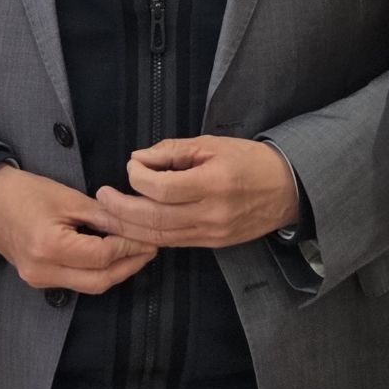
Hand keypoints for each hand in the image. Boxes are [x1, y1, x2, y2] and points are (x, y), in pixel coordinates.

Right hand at [0, 165, 156, 292]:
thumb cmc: (24, 192)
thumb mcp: (67, 197)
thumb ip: (102, 215)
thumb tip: (134, 225)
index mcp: (49, 246)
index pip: (102, 255)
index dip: (129, 246)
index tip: (149, 236)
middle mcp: (43, 271)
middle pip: (99, 280)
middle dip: (129, 266)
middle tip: (149, 249)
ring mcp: (39, 280)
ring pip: (90, 285)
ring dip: (116, 271)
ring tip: (135, 252)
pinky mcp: (39, 281)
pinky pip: (77, 282)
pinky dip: (97, 271)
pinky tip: (111, 256)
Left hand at [91, 137, 300, 247]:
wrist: (287, 189)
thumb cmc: (250, 160)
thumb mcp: (212, 144)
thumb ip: (173, 151)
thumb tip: (138, 159)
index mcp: (213, 183)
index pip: (162, 188)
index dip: (138, 177)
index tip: (131, 165)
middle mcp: (211, 213)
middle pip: (154, 219)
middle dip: (121, 209)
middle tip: (101, 196)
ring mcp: (211, 233)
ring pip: (160, 237)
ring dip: (128, 227)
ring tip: (107, 214)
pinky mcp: (212, 244)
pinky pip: (174, 242)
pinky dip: (149, 235)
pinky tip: (133, 226)